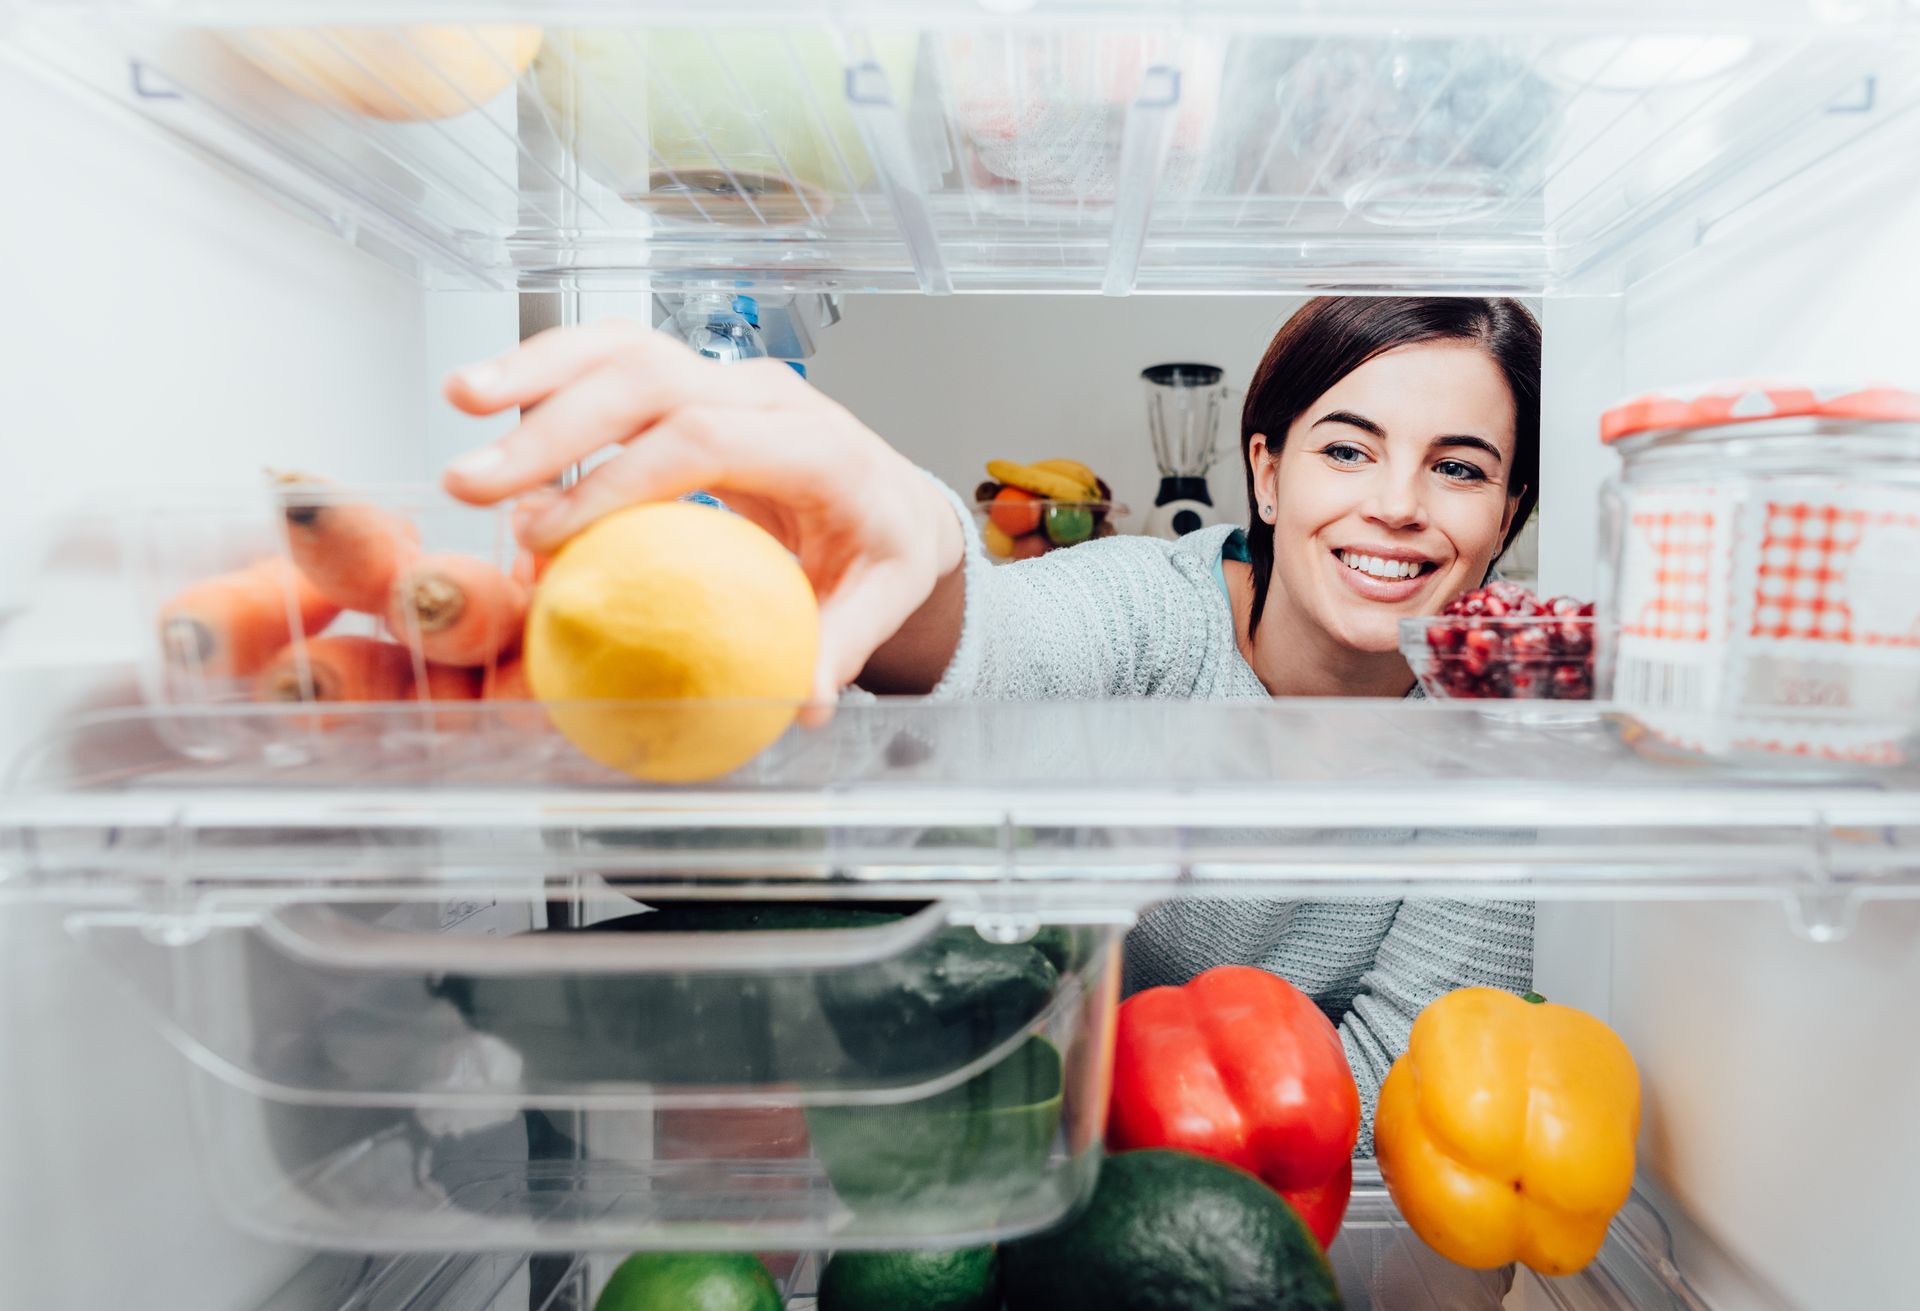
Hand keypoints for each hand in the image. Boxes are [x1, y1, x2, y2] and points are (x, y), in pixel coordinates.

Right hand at [442, 319, 964, 708]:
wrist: (893, 498)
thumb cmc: (880, 549)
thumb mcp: (881, 600)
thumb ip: (840, 645)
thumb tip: (802, 701)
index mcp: (818, 446)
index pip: (706, 440)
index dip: (621, 481)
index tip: (550, 535)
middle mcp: (768, 395)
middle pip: (651, 380)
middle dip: (554, 425)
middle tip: (476, 483)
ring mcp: (726, 378)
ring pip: (625, 347)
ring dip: (537, 370)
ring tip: (460, 400)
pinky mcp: (693, 380)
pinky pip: (614, 357)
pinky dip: (549, 369)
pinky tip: (487, 396)